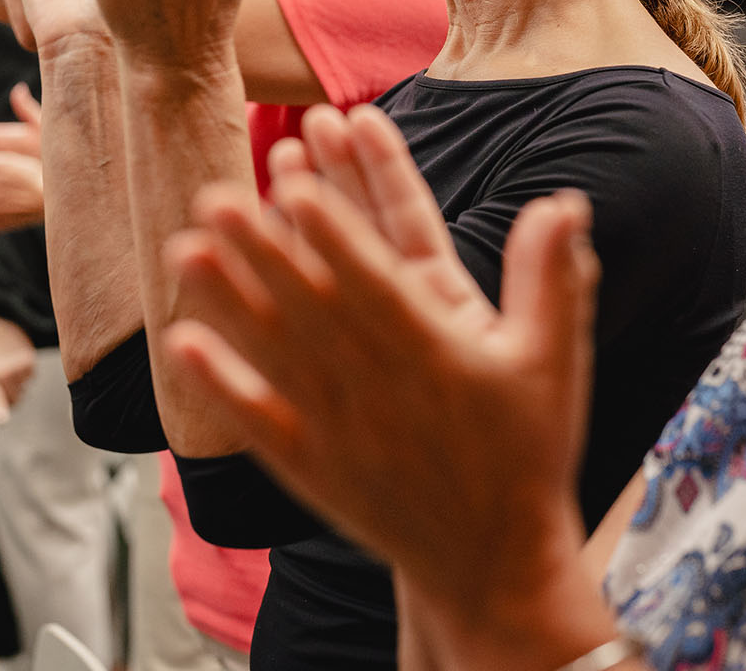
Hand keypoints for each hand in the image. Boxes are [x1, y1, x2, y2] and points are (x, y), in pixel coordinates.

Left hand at [0, 315, 35, 422]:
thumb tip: (2, 418)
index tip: (2, 419)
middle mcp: (1, 372)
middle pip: (15, 399)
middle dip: (12, 395)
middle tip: (4, 380)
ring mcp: (15, 366)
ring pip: (24, 388)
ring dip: (19, 382)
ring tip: (9, 366)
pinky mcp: (28, 360)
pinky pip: (31, 376)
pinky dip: (26, 372)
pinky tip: (18, 361)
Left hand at [160, 105, 599, 616]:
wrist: (494, 562)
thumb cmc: (524, 452)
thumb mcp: (552, 362)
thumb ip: (552, 279)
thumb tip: (563, 203)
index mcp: (436, 351)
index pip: (375, 278)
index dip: (333, 231)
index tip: (294, 183)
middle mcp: (379, 387)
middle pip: (310, 304)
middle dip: (261, 248)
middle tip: (215, 196)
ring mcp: (339, 430)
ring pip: (275, 352)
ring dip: (227, 301)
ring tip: (184, 250)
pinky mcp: (312, 468)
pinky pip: (258, 420)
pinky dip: (220, 383)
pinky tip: (182, 344)